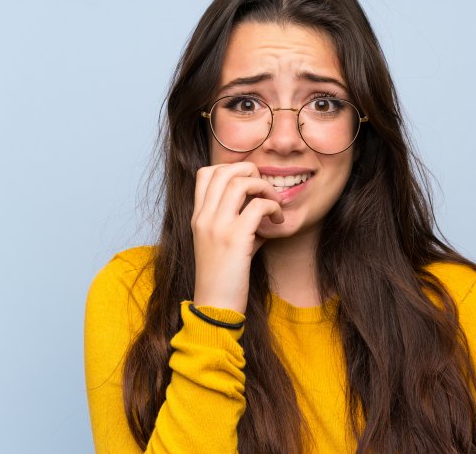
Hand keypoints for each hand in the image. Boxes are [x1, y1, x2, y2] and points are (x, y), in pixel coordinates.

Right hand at [190, 161, 283, 313]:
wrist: (215, 307)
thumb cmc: (224, 277)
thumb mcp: (222, 243)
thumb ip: (236, 221)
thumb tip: (260, 207)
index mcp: (198, 217)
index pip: (205, 173)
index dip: (231, 169)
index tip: (249, 185)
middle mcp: (204, 217)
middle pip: (224, 170)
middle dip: (250, 170)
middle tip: (264, 188)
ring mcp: (217, 226)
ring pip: (241, 182)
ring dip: (265, 187)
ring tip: (274, 203)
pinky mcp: (235, 238)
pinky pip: (258, 205)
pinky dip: (273, 207)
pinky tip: (278, 221)